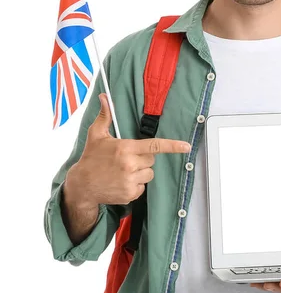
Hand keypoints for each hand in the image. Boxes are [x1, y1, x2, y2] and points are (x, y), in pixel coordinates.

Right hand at [65, 93, 191, 205]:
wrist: (81, 186)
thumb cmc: (91, 158)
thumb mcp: (96, 135)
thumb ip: (105, 116)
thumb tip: (104, 97)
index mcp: (125, 148)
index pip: (154, 146)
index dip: (172, 146)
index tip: (186, 146)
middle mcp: (130, 165)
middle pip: (152, 160)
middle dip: (143, 158)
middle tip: (127, 159)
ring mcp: (130, 181)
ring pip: (149, 174)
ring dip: (140, 172)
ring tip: (123, 171)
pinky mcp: (130, 194)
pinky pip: (142, 188)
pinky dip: (135, 185)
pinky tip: (121, 182)